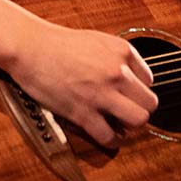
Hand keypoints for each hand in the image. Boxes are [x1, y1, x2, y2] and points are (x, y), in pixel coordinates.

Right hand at [6, 22, 158, 147]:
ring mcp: (101, 93)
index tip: (129, 94)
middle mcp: (117, 72)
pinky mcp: (83, 112)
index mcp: (122, 51)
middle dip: (140, 109)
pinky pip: (109, 136)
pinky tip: (109, 136)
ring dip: (131, 126)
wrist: (31, 46)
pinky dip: (112, 140)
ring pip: (138, 120)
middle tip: (129, 112)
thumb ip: (116, 57)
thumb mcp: (97, 40)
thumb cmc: (58, 43)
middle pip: (149, 102)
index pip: (149, 80)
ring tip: (121, 125)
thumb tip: (129, 77)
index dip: (138, 89)